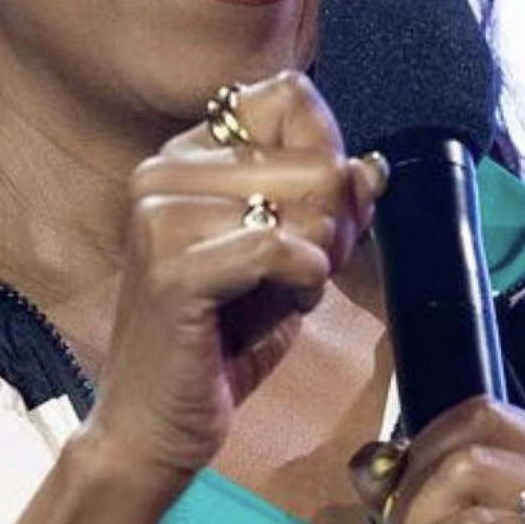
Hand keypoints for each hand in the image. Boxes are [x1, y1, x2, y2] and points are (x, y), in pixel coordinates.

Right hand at [81, 71, 386, 496]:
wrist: (152, 428)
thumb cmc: (220, 339)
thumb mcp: (287, 259)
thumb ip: (327, 206)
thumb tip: (372, 167)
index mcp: (187, 153)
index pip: (289, 95)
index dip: (328, 151)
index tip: (319, 211)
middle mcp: (164, 168)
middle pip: (314, 154)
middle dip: (335, 221)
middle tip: (305, 272)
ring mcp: (161, 214)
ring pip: (305, 201)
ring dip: (319, 259)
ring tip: (284, 293)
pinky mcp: (172, 267)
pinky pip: (280, 248)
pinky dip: (305, 281)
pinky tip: (286, 305)